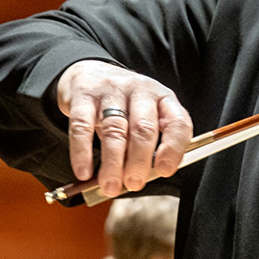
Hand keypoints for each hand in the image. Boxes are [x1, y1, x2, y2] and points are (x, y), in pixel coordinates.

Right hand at [55, 61, 192, 197]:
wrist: (90, 71)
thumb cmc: (124, 104)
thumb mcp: (145, 115)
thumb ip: (149, 144)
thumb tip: (140, 179)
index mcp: (162, 98)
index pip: (177, 121)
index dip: (173, 148)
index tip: (164, 171)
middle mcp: (140, 90)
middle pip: (143, 128)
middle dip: (139, 161)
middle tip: (133, 184)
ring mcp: (111, 90)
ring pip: (114, 129)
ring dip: (112, 163)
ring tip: (109, 186)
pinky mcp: (83, 95)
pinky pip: (82, 126)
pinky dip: (82, 153)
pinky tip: (84, 172)